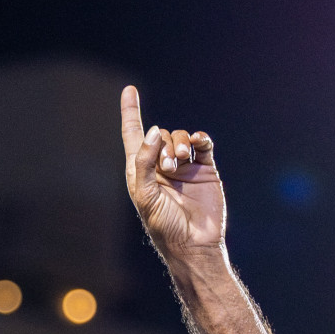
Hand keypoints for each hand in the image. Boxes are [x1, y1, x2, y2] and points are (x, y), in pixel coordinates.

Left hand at [119, 86, 225, 256]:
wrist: (195, 243)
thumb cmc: (164, 225)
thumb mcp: (145, 195)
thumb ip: (144, 162)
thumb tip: (154, 131)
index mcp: (140, 172)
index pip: (133, 135)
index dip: (131, 112)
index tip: (129, 89)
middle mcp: (161, 166)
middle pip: (161, 135)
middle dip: (164, 145)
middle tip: (168, 168)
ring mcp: (184, 166)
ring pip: (181, 137)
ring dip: (180, 144)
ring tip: (180, 164)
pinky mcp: (205, 168)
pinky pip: (202, 143)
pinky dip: (200, 139)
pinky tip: (198, 142)